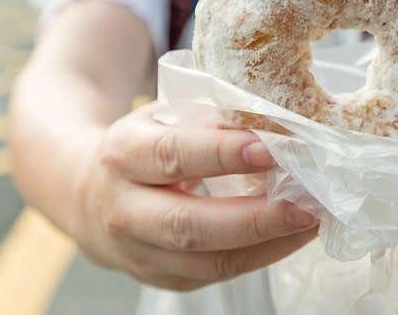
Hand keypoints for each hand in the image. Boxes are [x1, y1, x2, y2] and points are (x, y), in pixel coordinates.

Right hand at [73, 102, 317, 291]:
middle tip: (305, 203)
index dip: (222, 154)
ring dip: (267, 244)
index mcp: (123, 155)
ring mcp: (140, 253)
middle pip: (189, 224)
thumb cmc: (142, 145)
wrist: (87, 194)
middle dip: (254, 217)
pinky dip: (260, 256)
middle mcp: (124, 210)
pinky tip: (290, 236)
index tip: (270, 149)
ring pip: (207, 260)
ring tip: (310, 221)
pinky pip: (216, 274)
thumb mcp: (162, 118)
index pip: (173, 156)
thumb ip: (208, 120)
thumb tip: (273, 123)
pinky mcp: (162, 279)